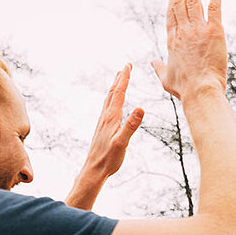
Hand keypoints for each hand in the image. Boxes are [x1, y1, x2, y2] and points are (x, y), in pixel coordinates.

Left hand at [67, 64, 143, 209]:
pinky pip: (108, 108)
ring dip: (115, 87)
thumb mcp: (122, 142)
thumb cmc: (109, 158)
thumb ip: (131, 125)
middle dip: (120, 78)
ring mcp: (103, 122)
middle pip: (113, 93)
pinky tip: (113, 103)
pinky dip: (112, 99)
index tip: (128, 66)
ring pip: (109, 99)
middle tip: (126, 66)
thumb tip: (141, 108)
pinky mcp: (103, 128)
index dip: (124, 79)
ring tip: (119, 79)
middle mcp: (106, 117)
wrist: (94, 169)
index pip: (119, 93)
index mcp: (112, 117)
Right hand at [151, 0, 226, 99]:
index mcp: (172, 41)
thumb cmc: (184, 88)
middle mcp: (183, 31)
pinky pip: (214, 8)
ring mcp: (197, 30)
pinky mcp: (214, 31)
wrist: (200, 90)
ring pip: (193, 1)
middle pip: (180, 3)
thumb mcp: (166, 78)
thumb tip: (152, 62)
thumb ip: (159, 68)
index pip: (171, 14)